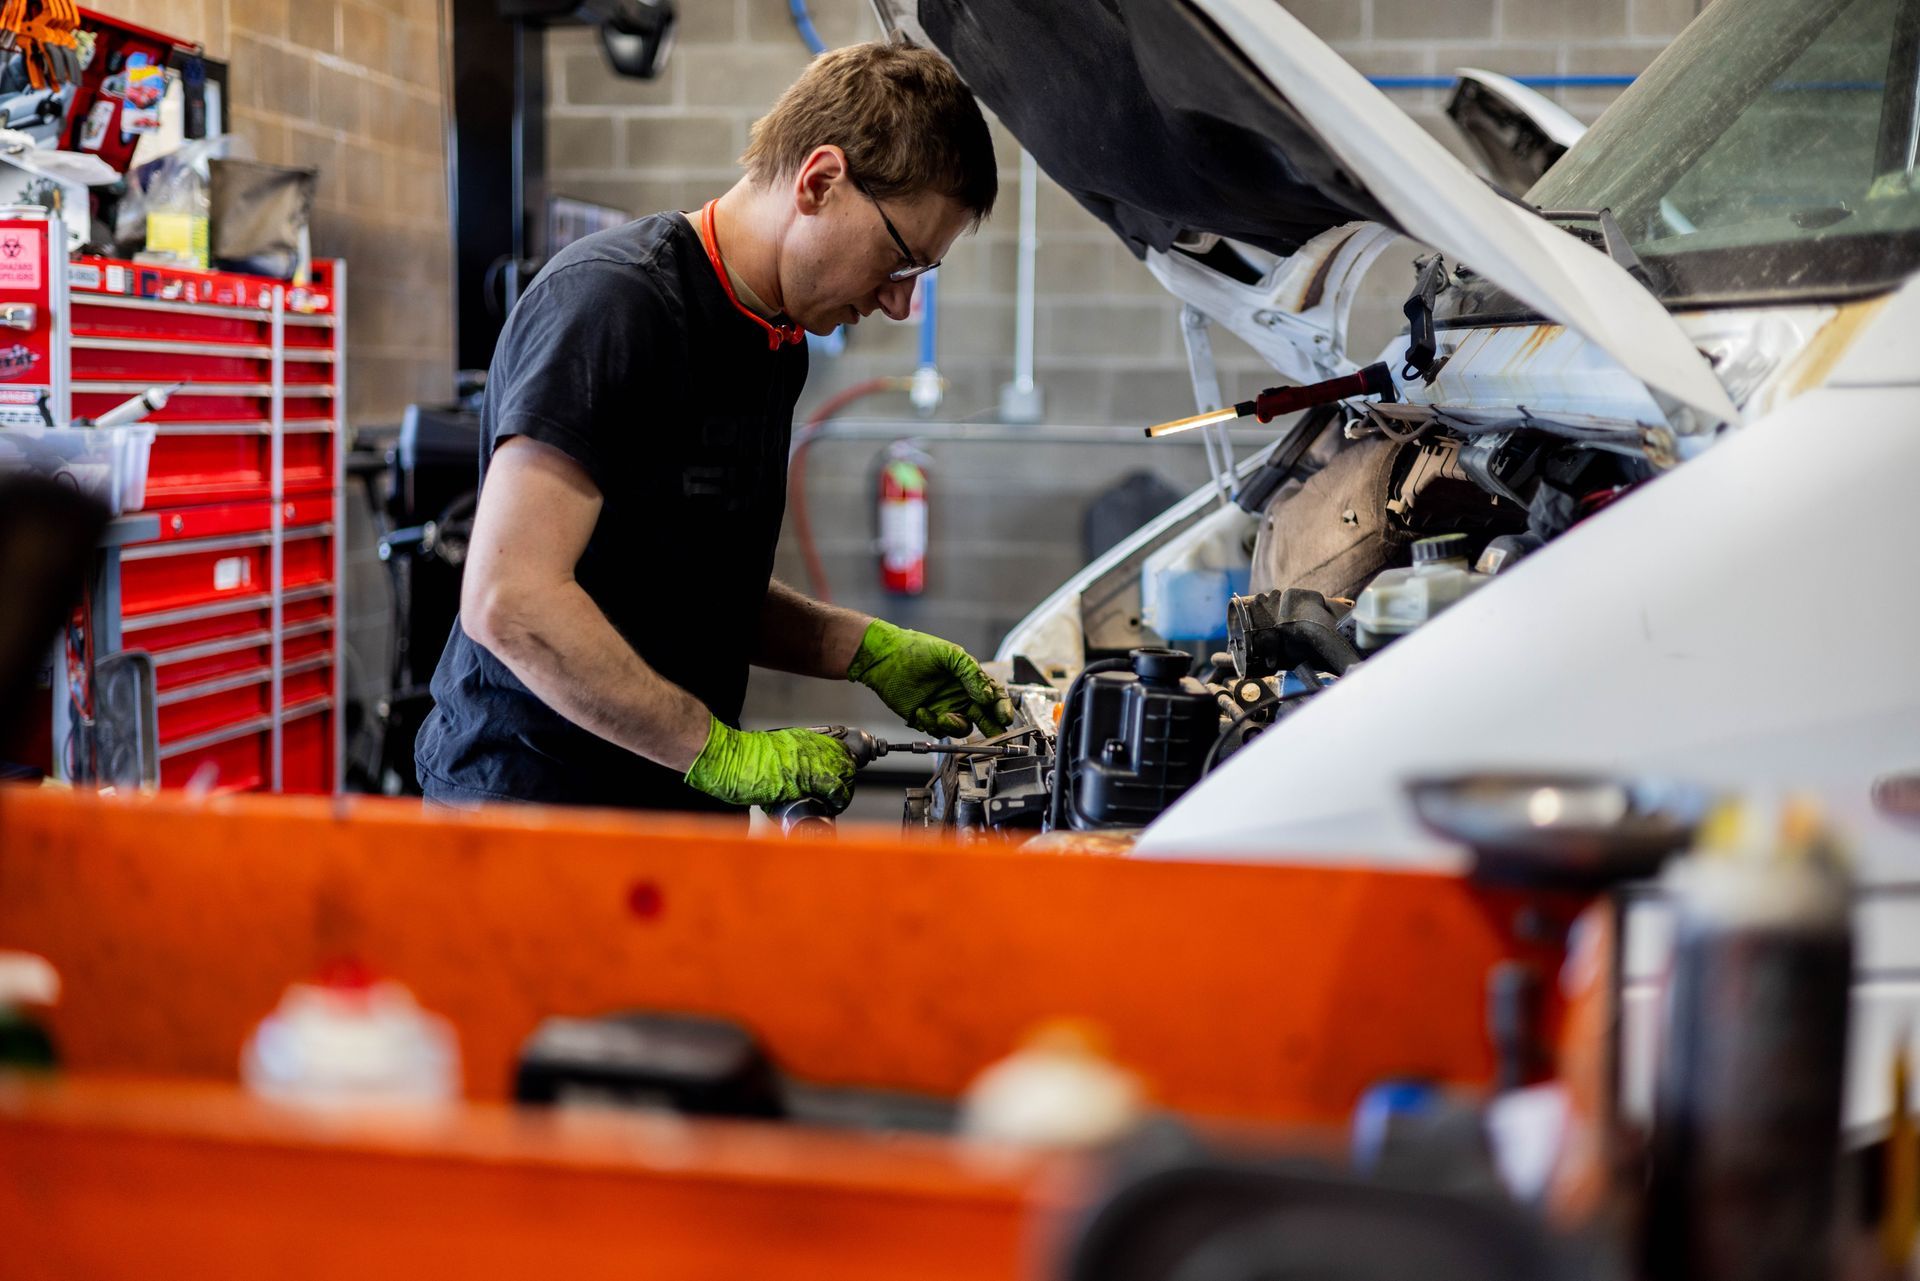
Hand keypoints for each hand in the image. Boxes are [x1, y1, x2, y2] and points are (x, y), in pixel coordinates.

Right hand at [684, 717, 855, 807]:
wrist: (727, 759)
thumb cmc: (741, 760)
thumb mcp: (772, 753)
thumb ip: (789, 763)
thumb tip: (797, 781)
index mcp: (802, 738)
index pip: (838, 751)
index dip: (843, 769)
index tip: (840, 782)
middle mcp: (811, 746)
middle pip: (846, 762)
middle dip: (846, 782)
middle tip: (837, 797)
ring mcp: (811, 760)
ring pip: (847, 774)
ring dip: (844, 792)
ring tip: (833, 804)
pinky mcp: (808, 777)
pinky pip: (835, 788)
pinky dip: (838, 799)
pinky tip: (832, 806)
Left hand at [846, 620, 1013, 737]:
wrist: (885, 658)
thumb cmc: (916, 649)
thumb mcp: (950, 654)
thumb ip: (971, 673)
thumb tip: (988, 696)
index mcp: (970, 680)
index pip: (994, 696)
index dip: (1002, 708)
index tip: (1005, 717)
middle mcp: (960, 696)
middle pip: (984, 718)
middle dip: (992, 728)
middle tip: (995, 736)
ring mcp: (944, 708)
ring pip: (961, 729)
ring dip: (955, 726)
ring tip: (943, 717)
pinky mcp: (926, 718)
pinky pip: (937, 730)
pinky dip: (931, 723)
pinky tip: (921, 711)